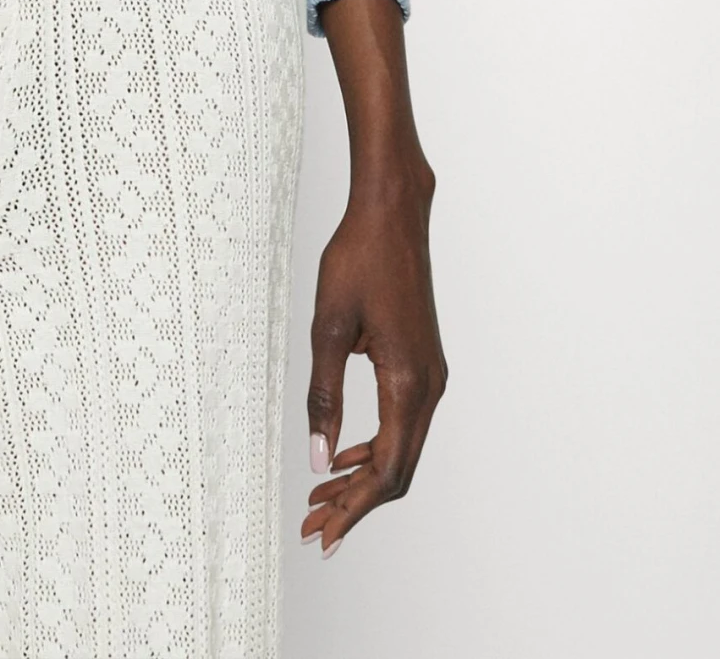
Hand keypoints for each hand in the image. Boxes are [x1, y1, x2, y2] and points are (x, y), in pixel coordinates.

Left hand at [303, 0, 446, 556]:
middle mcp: (429, 387)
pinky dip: (376, 447)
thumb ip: (323, 396)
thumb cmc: (358, 260)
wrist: (392, 212)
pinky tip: (344, 451)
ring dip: (364, 478)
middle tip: (313, 528)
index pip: (386, 471)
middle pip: (398, 471)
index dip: (352, 508)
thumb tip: (318, 462)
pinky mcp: (424, 364)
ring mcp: (431, 376)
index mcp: (408, 383)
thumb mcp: (327, 327)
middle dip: (356, 504)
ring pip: (403, 449)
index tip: (320, 533)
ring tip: (321, 498)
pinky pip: (405, 424)